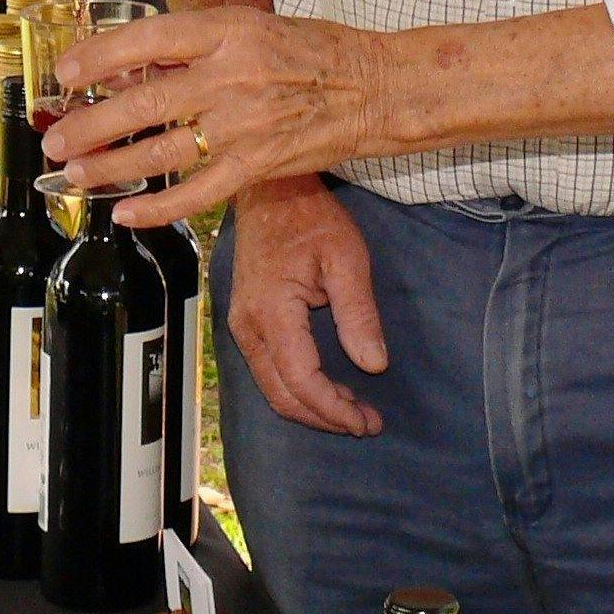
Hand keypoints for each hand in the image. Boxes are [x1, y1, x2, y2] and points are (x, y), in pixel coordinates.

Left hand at [41, 5, 386, 221]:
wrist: (374, 87)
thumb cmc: (310, 52)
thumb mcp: (249, 28)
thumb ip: (190, 48)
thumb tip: (124, 70)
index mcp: (227, 31)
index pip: (146, 40)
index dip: (98, 57)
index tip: (66, 75)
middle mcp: (231, 76)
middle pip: (142, 103)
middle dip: (89, 125)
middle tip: (54, 139)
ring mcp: (243, 125)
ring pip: (160, 152)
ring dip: (110, 167)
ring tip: (75, 173)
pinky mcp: (257, 165)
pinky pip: (196, 194)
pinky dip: (157, 208)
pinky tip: (126, 214)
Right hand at [224, 176, 387, 436]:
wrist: (269, 189)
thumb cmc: (309, 216)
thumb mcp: (347, 257)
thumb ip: (358, 313)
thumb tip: (373, 364)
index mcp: (272, 311)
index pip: (301, 380)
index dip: (334, 409)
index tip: (368, 421)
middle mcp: (248, 325)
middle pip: (281, 394)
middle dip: (324, 417)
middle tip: (366, 424)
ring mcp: (240, 324)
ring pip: (271, 387)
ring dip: (311, 406)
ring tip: (353, 410)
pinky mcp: (244, 321)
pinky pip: (267, 369)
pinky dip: (297, 388)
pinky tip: (328, 388)